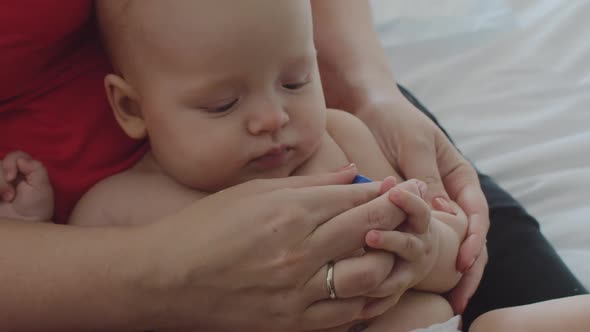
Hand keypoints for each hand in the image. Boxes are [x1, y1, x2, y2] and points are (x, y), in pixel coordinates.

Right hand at [0, 151, 53, 221]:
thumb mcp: (43, 187)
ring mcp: (0, 183)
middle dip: (1, 180)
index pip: (14, 156)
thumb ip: (36, 169)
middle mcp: (9, 173)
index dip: (10, 163)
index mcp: (24, 169)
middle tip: (9, 196)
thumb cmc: (37, 207)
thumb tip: (21, 160)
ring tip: (4, 199)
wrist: (26, 226)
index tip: (11, 177)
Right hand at [140, 166, 412, 330]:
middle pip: (368, 231)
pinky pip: (346, 314)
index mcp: (287, 214)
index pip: (352, 200)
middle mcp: (298, 253)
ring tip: (402, 247)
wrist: (167, 279)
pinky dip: (369, 299)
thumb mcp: (252, 193)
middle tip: (418, 205)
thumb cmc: (204, 227)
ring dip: (392, 258)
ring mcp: (297, 293)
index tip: (402, 187)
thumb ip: (307, 184)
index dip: (384, 192)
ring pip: (368, 276)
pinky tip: (379, 286)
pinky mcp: (291, 324)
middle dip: (400, 214)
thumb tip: (351, 175)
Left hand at [356, 96, 488, 312]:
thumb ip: (427, 176)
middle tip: (459, 299)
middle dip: (468, 268)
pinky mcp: (408, 210)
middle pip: (468, 236)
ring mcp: (431, 204)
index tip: (463, 263)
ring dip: (447, 270)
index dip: (472, 240)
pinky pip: (419, 235)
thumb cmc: (396, 121)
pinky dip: (420, 256)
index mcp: (459, 176)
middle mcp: (449, 193)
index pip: (476, 213)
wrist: (372, 109)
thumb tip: (443, 214)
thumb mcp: (414, 145)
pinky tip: (412, 277)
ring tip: (447, 300)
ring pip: (446, 241)